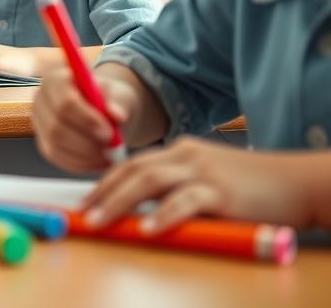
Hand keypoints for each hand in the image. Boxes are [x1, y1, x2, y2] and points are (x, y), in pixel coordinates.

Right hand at [31, 66, 138, 172]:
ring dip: (85, 155)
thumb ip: (118, 102)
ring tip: (109, 154)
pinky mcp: (43, 141)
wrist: (103, 110)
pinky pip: (57, 157)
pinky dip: (81, 164)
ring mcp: (39, 122)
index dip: (86, 120)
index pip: (64, 102)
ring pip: (55, 145)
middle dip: (86, 142)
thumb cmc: (109, 98)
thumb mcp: (119, 94)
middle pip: (56, 126)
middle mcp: (40, 99)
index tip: (109, 133)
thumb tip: (118, 115)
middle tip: (111, 148)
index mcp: (55, 79)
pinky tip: (100, 161)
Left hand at [82, 138, 315, 232]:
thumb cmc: (252, 188)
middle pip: (133, 170)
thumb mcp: (208, 181)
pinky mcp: (221, 192)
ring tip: (100, 221)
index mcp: (181, 152)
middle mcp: (187, 156)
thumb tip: (142, 214)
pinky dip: (164, 215)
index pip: (133, 164)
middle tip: (82, 212)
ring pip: (150, 181)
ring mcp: (203, 172)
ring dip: (119, 202)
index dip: (105, 182)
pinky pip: (185, 202)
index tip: (86, 201)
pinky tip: (149, 228)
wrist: (298, 183)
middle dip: (102, 192)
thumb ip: (178, 191)